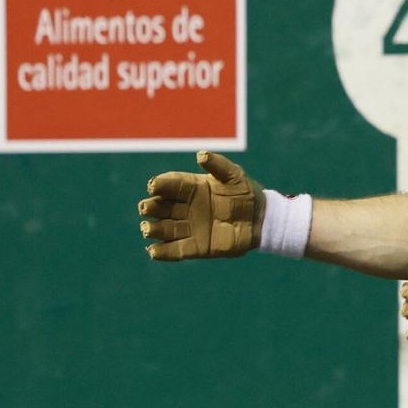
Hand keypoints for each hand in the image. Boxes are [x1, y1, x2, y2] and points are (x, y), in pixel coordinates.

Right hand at [137, 150, 264, 260]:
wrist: (260, 219)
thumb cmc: (246, 193)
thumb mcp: (234, 175)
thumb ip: (218, 165)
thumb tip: (201, 155)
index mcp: (191, 188)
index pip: (170, 185)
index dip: (160, 185)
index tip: (153, 185)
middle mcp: (185, 208)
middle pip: (161, 207)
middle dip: (151, 207)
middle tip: (146, 207)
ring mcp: (189, 228)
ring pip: (164, 229)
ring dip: (153, 229)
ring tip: (147, 229)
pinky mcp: (196, 247)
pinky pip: (176, 250)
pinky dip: (163, 252)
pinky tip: (154, 251)